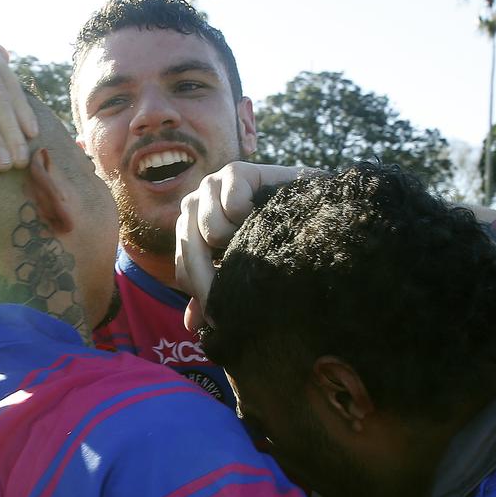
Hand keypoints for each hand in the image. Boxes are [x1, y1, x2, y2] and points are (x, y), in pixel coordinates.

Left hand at [175, 162, 308, 328]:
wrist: (312, 208)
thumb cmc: (274, 239)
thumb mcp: (244, 268)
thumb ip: (216, 290)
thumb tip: (191, 325)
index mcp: (190, 229)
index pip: (183, 267)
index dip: (201, 292)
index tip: (221, 315)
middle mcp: (195, 205)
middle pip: (191, 250)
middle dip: (214, 277)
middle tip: (237, 297)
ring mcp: (211, 186)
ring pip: (210, 230)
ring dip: (238, 242)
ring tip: (259, 242)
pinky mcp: (234, 171)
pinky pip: (232, 205)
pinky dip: (248, 216)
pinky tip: (265, 217)